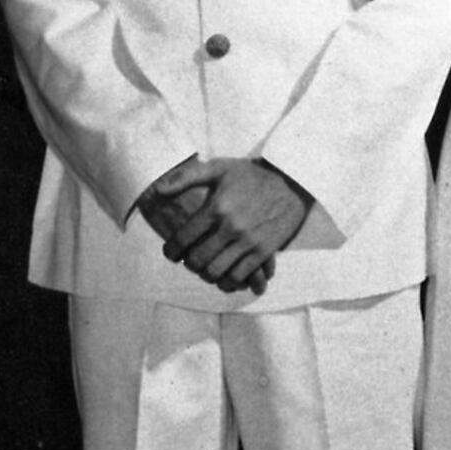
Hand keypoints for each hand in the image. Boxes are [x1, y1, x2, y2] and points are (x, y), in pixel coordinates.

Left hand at [147, 156, 311, 292]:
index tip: (171, 253)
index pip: (184, 238)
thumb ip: (187, 176)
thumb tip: (158, 188)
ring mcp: (249, 241)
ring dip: (206, 275)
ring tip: (205, 269)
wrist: (292, 182)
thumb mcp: (220, 168)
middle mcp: (231, 227)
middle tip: (188, 261)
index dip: (171, 250)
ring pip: (217, 272)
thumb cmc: (252, 174)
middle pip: (198, 260)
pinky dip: (229, 282)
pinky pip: (240, 276)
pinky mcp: (264, 251)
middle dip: (188, 264)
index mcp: (217, 207)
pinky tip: (224, 277)